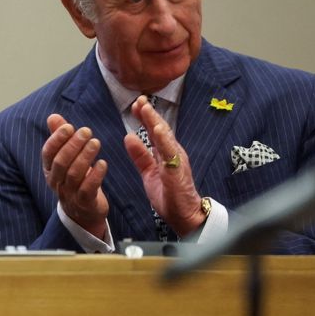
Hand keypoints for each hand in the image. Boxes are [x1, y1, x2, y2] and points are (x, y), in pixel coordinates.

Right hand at [41, 114, 108, 238]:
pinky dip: (95, 175)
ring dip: (85, 157)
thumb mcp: (66, 158)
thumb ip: (60, 137)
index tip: (69, 126)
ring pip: (73, 174)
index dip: (57, 139)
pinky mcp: (84, 202)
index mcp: (49, 169)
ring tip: (96, 143)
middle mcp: (56, 182)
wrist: (83, 212)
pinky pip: (87, 189)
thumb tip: (52, 117)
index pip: (48, 153)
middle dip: (72, 145)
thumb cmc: (75, 180)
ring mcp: (69, 193)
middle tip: (87, 131)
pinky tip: (103, 163)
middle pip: (60, 162)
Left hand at [124, 96, 205, 236]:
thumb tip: (129, 136)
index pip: (154, 131)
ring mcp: (176, 161)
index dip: (145, 117)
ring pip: (165, 137)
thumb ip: (140, 155)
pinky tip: (157, 129)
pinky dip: (164, 140)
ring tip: (146, 108)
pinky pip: (170, 154)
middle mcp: (173, 153)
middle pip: (160, 129)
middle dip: (149, 113)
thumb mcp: (149, 172)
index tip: (134, 104)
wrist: (185, 216)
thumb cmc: (169, 195)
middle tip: (139, 99)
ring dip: (155, 121)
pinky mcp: (177, 172)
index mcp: (166, 153)